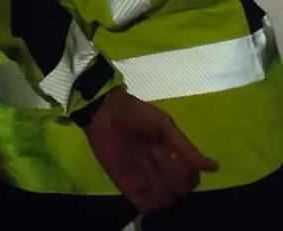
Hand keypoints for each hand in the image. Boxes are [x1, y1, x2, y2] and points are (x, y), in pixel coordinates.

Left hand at [84, 87, 215, 212]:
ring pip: (165, 201)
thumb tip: (214, 167)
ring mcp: (145, 180)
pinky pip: (145, 205)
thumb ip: (185, 147)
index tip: (178, 157)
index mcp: (172, 156)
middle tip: (160, 159)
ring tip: (149, 170)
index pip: (191, 179)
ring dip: (162, 191)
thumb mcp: (163, 125)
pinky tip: (141, 182)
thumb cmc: (135, 114)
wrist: (104, 111)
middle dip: (175, 180)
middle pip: (180, 191)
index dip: (188, 174)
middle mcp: (161, 171)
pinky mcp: (128, 186)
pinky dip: (149, 200)